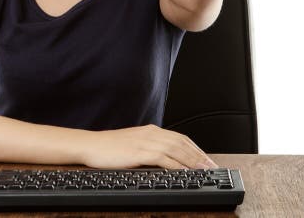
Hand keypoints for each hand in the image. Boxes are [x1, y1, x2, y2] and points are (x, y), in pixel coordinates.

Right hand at [80, 124, 219, 169]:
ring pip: (176, 150)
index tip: (206, 160)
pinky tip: (184, 172)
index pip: (180, 138)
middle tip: (212, 167)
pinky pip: (163, 158)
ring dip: (193, 161)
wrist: (90, 145)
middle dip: (199, 156)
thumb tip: (163, 160)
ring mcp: (146, 141)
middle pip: (182, 143)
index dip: (196, 149)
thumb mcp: (132, 145)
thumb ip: (148, 149)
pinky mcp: (139, 151)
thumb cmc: (108, 148)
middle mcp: (151, 133)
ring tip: (204, 170)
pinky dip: (177, 165)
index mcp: (151, 131)